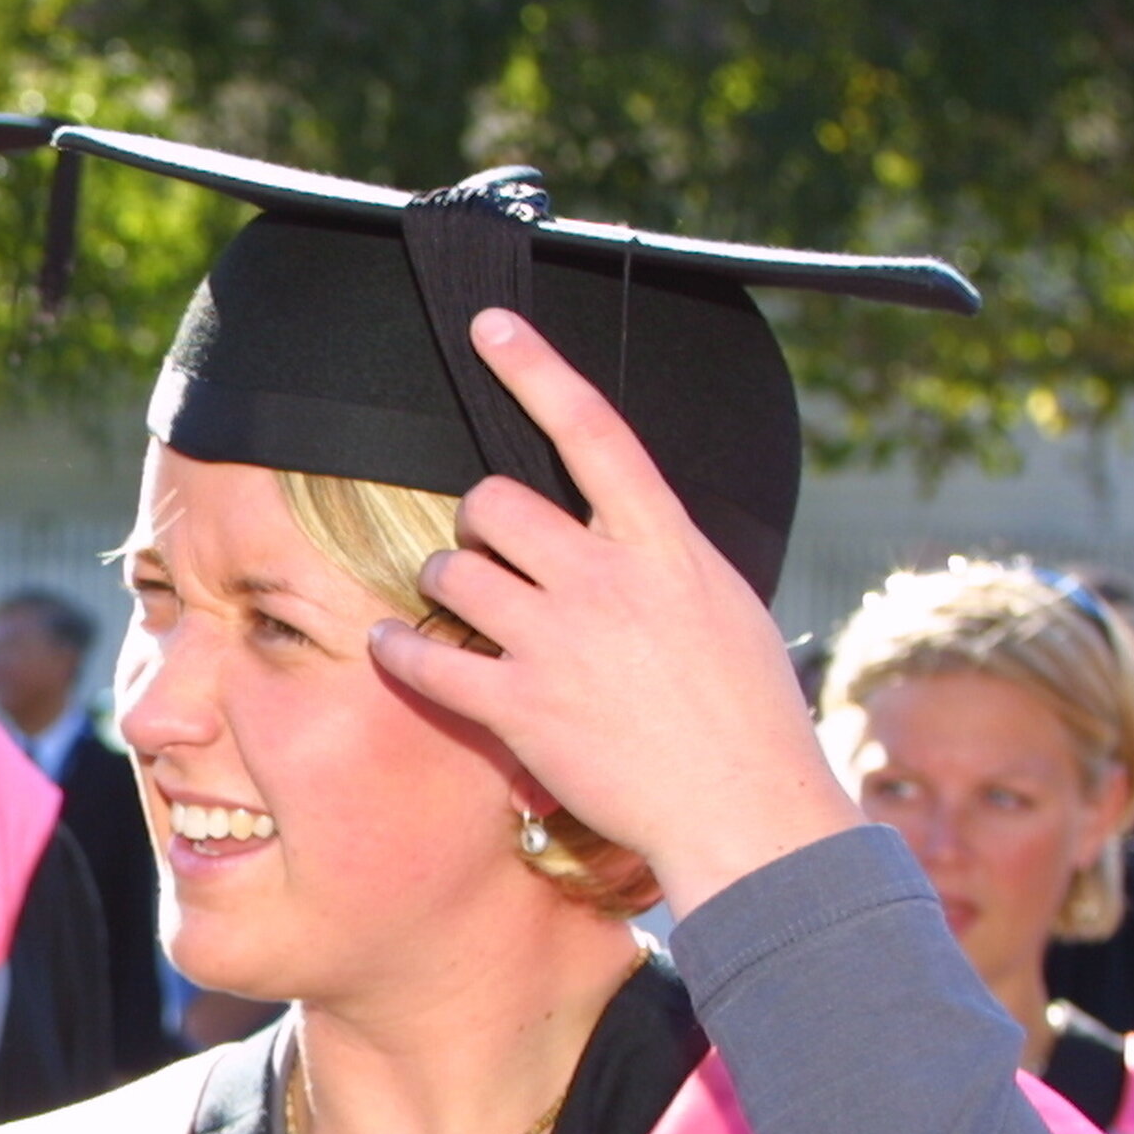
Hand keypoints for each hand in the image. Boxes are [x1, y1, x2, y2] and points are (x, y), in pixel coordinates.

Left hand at [366, 308, 856, 914]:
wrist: (743, 806)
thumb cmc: (743, 711)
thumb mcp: (720, 605)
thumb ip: (660, 558)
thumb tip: (620, 530)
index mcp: (664, 543)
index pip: (592, 430)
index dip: (535, 370)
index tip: (487, 328)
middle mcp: (605, 577)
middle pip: (494, 500)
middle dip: (476, 521)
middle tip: (484, 553)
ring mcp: (557, 640)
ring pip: (451, 569)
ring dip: (442, 582)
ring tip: (457, 610)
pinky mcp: (519, 705)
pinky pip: (424, 655)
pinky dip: (398, 649)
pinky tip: (390, 648)